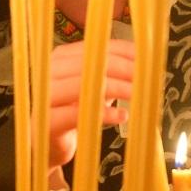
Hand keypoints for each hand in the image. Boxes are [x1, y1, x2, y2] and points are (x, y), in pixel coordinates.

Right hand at [47, 39, 134, 170]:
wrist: (49, 144)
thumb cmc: (73, 112)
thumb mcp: (93, 87)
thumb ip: (109, 72)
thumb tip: (141, 59)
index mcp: (60, 58)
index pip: (94, 47)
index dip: (122, 51)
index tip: (145, 59)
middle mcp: (49, 73)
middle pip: (90, 63)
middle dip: (123, 69)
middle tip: (145, 78)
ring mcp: (45, 97)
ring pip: (84, 85)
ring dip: (117, 88)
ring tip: (137, 95)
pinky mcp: (48, 122)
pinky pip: (78, 113)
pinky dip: (105, 113)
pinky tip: (122, 115)